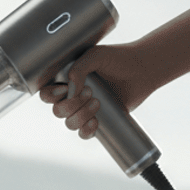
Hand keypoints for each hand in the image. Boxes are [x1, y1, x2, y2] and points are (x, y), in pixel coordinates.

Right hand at [38, 41, 153, 140]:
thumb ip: (78, 68)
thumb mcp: (96, 55)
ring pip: (70, 124)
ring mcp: (84, 111)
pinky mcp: (98, 121)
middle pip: (58, 112)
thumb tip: (70, 89)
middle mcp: (73, 98)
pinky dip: (86, 131)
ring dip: (81, 116)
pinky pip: (83, 134)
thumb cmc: (119, 58)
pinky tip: (95, 122)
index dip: (51, 96)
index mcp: (67, 82)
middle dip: (72, 105)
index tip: (65, 89)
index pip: (47, 95)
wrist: (143, 69)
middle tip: (90, 92)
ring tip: (98, 102)